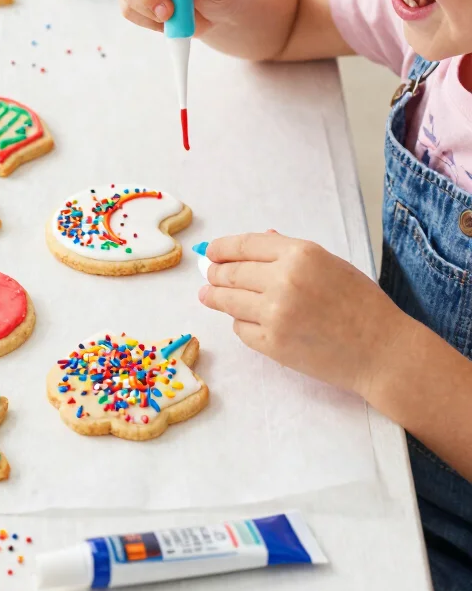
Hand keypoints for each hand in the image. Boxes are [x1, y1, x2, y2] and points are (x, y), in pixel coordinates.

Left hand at [198, 232, 409, 398]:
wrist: (382, 350)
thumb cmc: (361, 304)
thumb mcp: (329, 263)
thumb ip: (290, 252)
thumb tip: (258, 240)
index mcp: (300, 253)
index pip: (244, 245)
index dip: (222, 248)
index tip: (211, 252)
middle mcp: (283, 280)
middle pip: (231, 272)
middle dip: (215, 273)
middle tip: (209, 276)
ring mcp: (275, 314)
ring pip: (228, 301)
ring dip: (215, 297)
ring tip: (208, 295)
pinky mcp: (272, 344)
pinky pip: (241, 329)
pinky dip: (240, 323)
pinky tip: (245, 319)